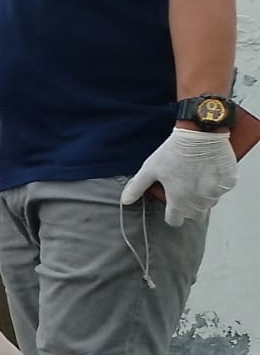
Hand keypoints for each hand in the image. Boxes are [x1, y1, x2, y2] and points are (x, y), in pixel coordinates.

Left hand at [122, 128, 236, 225]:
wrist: (200, 134)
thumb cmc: (174, 152)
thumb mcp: (150, 169)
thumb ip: (137, 187)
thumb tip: (125, 201)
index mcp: (179, 201)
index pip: (175, 221)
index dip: (171, 215)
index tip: (171, 206)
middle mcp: (199, 201)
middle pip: (194, 215)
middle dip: (187, 208)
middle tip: (183, 191)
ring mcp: (216, 192)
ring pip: (209, 204)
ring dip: (202, 197)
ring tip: (195, 180)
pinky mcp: (228, 182)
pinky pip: (222, 190)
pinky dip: (216, 185)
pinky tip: (208, 172)